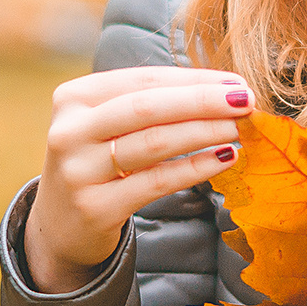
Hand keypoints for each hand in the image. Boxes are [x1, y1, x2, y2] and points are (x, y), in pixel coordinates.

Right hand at [24, 67, 252, 292]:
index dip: (193, 79)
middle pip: (147, 107)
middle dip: (202, 100)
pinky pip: (156, 182)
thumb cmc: (100, 164)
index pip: (144, 80)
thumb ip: (152, 104)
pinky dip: (195, 168)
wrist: (60, 226)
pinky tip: (225, 158)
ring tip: (238, 127)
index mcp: (74, 98)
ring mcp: (79, 171)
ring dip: (204, 131)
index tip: (236, 81)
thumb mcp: (109, 126)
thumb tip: (223, 88)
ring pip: (154, 143)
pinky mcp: (95, 208)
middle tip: (246, 100)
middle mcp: (70, 131)